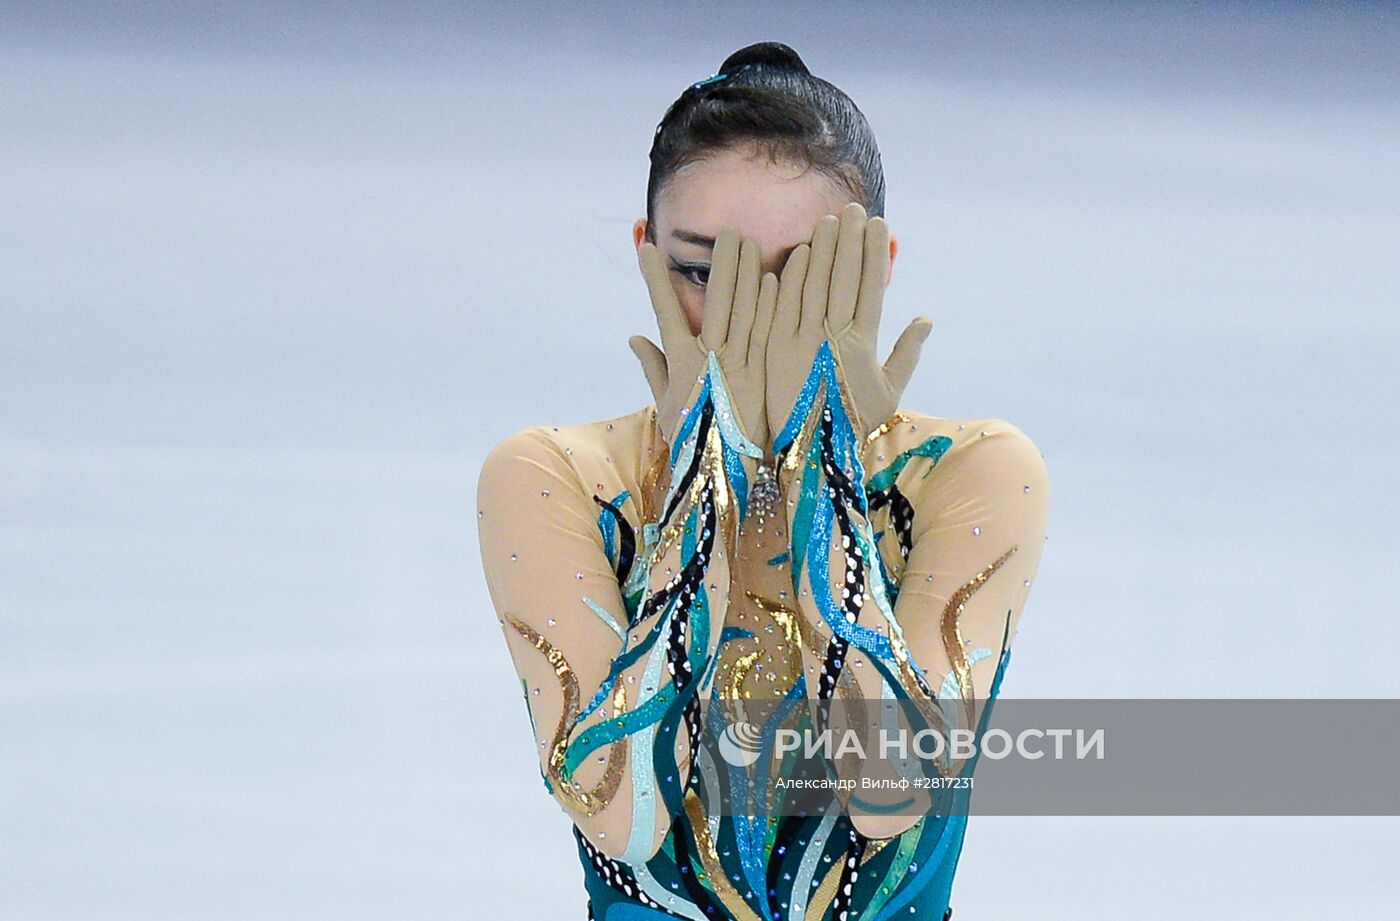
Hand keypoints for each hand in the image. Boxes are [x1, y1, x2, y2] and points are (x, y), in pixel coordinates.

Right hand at [631, 229, 776, 452]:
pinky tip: (776, 277)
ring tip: (751, 243)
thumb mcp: (667, 406)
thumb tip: (634, 338)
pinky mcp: (764, 376)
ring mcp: (739, 366)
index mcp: (681, 364)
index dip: (656, 277)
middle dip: (721, 265)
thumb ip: (653, 367)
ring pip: (746, 310)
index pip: (665, 310)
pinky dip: (772, 304)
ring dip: (749, 274)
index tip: (647, 246)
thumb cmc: (693, 441)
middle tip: (726, 232)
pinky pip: (769, 332)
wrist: (724, 477)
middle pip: (717, 301)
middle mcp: (709, 360)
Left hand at [767, 202, 932, 441]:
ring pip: (813, 284)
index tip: (878, 225)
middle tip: (853, 210)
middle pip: (842, 277)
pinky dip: (792, 276)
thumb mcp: (889, 392)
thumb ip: (908, 353)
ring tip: (828, 222)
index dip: (874, 253)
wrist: (812, 454)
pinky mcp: (775, 347)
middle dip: (849, 240)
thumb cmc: (853, 424)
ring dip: (822, 249)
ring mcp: (802, 340)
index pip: (871, 286)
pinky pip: (783, 303)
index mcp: (864, 344)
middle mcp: (834, 337)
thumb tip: (926, 318)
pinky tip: (800, 253)